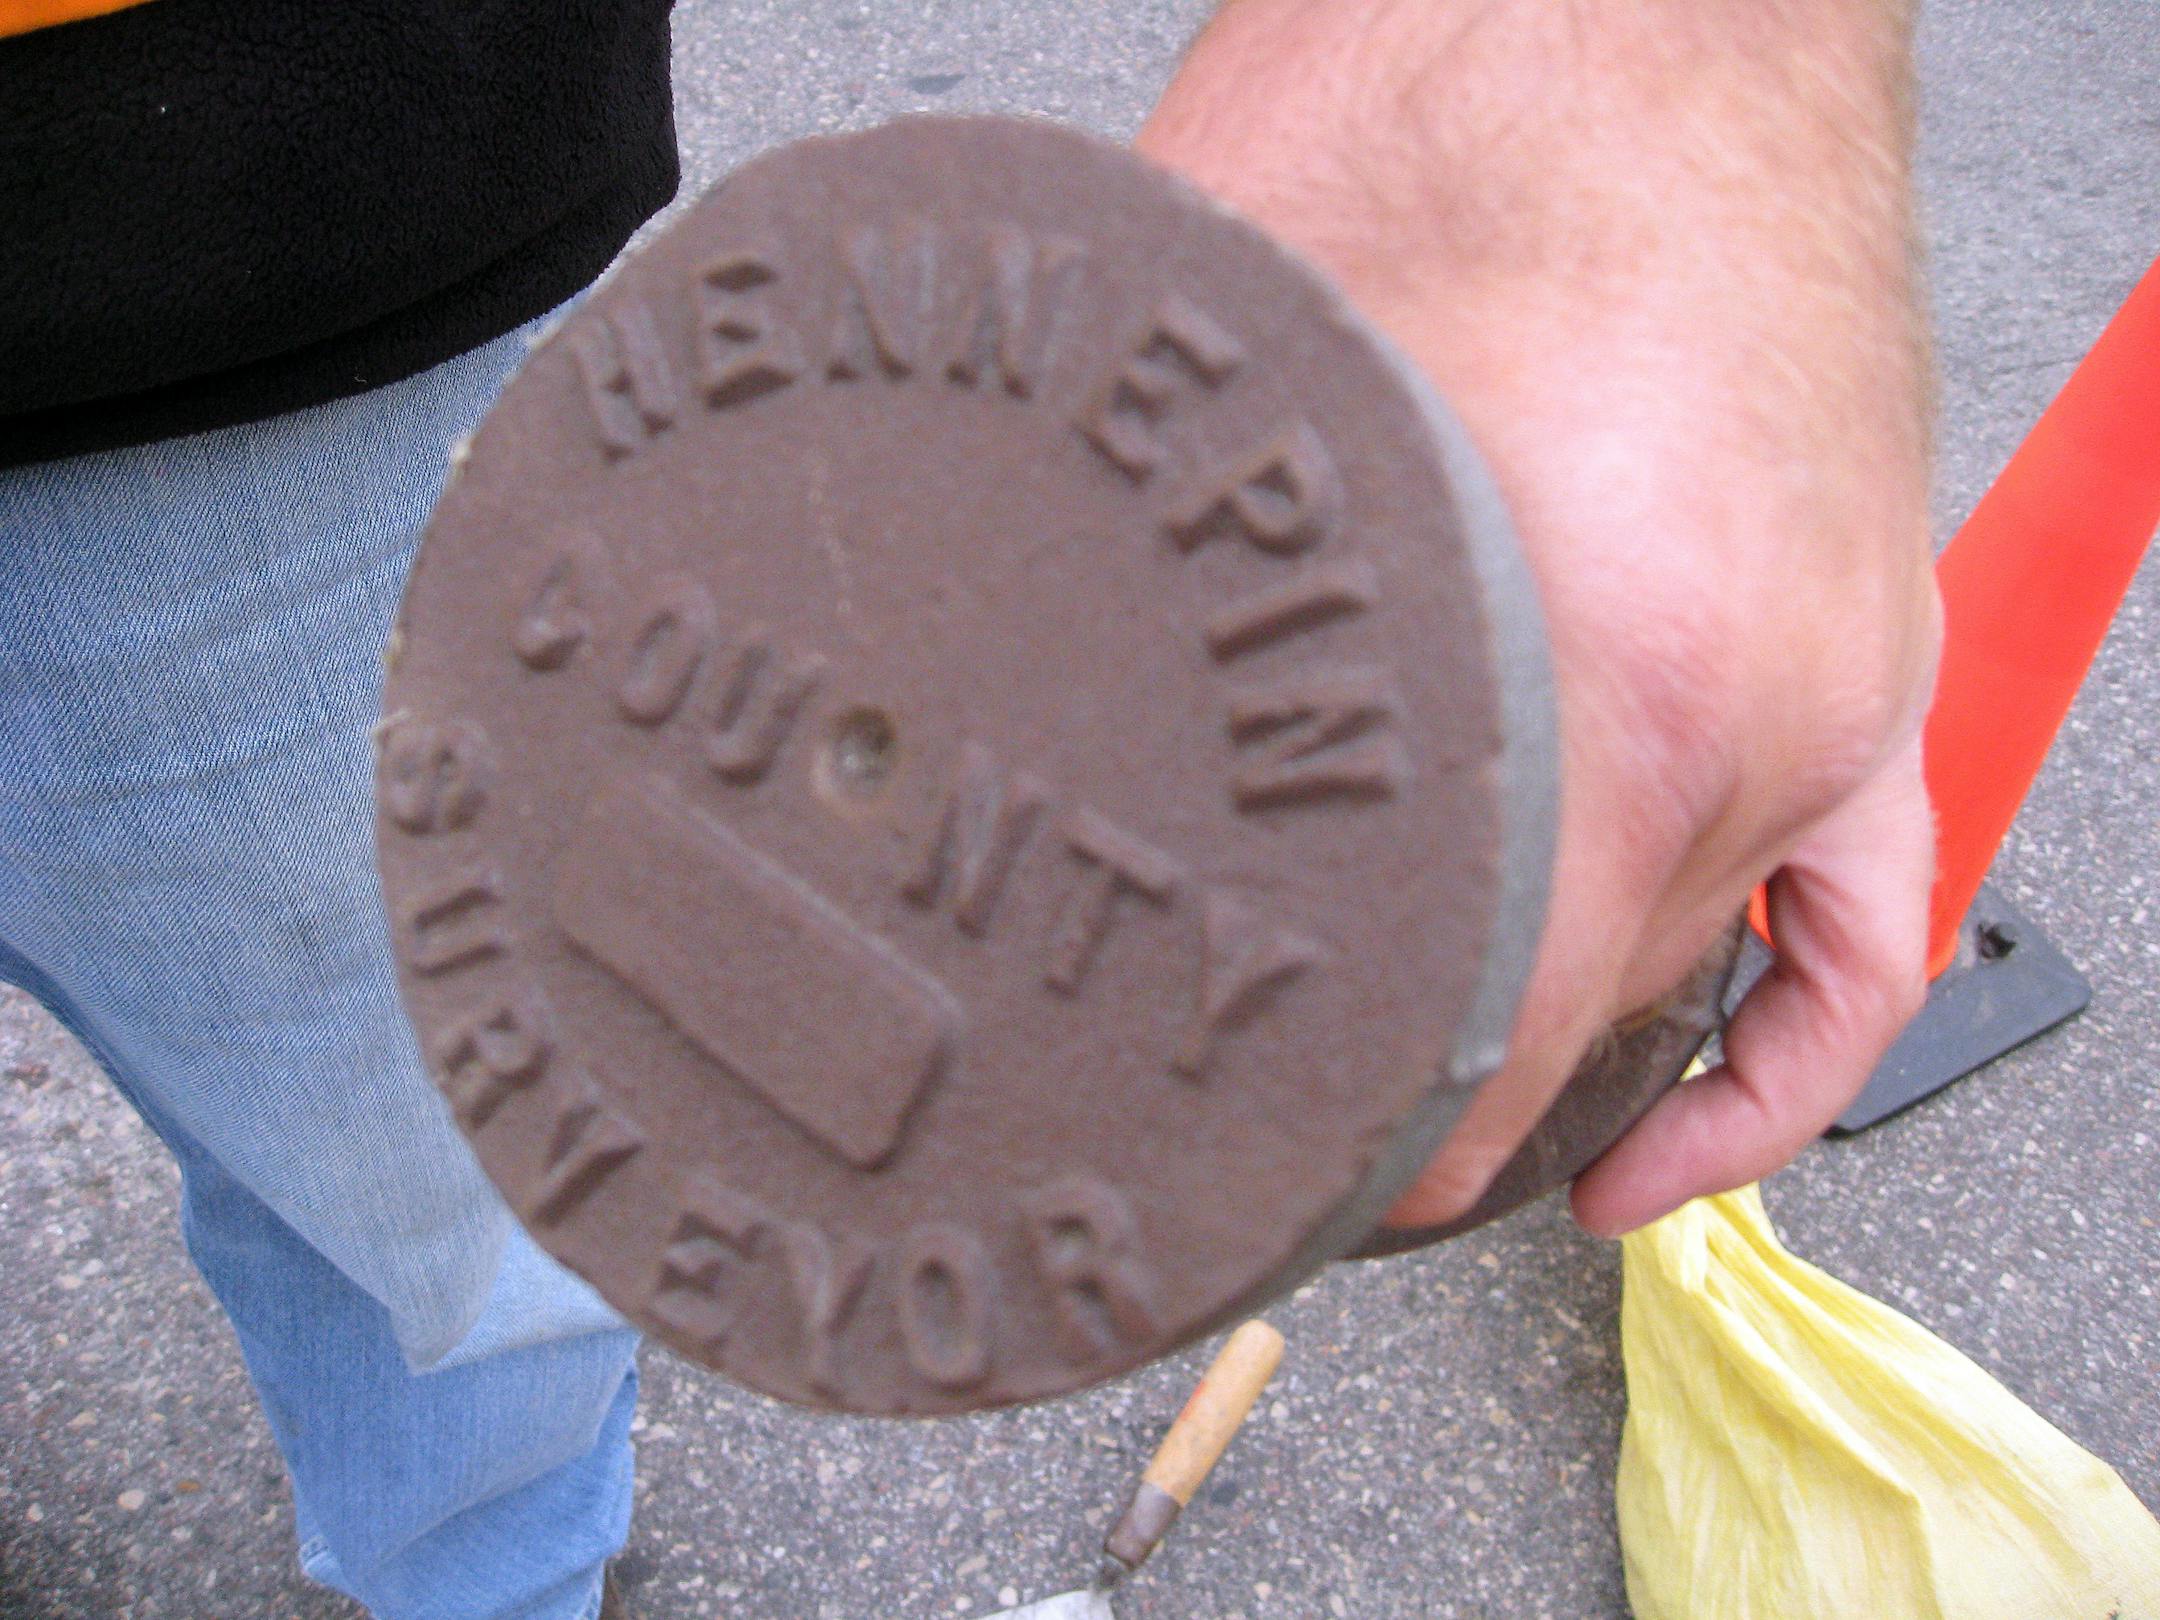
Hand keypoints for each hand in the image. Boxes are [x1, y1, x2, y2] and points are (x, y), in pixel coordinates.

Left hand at [1138, 0, 1940, 1234]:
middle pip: (1553, 1019)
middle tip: (1278, 1149)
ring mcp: (1828, 682)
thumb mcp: (1231, 379)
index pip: (1479, 1022)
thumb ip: (1186, 605)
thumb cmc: (1438, 113)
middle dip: (1409, 1104)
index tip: (1256, 1175)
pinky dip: (1780, 1062)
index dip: (1352, 1138)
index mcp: (1592, 645)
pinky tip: (1670, 1148)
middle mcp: (1740, 695)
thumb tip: (1037, 757)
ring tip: (1419, 1138)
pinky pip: (1863, 923)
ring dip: (1537, 1065)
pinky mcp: (1865, 652)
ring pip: (1664, 972)